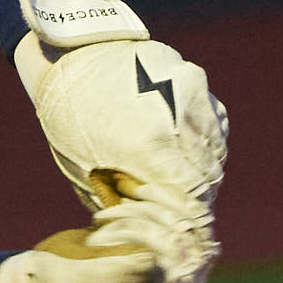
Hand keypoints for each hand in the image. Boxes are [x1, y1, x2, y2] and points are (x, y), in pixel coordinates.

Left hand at [11, 0, 226, 224]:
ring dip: (203, 171)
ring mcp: (190, 95)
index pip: (190, 198)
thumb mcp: (87, 170)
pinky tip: (183, 149)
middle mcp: (176, 119)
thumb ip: (125, 200)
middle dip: (196, 197)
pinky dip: (204, 142)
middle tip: (181, 208)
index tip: (182, 229)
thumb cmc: (68, 118)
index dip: (189, 218)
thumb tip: (154, 228)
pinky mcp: (195, 80)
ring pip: (214, 150)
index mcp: (147, 147)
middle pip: (207, 176)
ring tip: (181, 180)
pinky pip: (213, 123)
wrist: (69, 53)